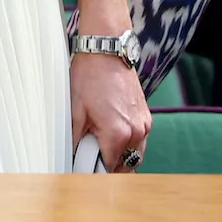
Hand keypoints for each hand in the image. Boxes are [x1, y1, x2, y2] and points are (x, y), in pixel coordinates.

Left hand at [71, 53, 152, 171]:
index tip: (85, 167)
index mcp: (117, 134)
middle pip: (125, 165)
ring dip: (120, 154)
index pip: (109, 168)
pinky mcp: (146, 116)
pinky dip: (128, 141)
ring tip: (102, 142)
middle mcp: (136, 132)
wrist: (107, 51)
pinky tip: (113, 131)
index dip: (95, 170)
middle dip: (109, 164)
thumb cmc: (90, 76)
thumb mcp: (76, 110)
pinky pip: (139, 139)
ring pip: (134, 154)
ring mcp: (144, 124)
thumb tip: (75, 157)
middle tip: (92, 155)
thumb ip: (77, 139)